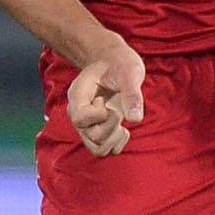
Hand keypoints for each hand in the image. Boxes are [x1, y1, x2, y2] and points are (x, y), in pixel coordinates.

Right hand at [67, 37, 145, 157]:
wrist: (114, 64)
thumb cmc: (120, 64)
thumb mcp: (129, 72)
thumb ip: (131, 94)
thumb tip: (136, 119)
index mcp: (78, 96)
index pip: (79, 118)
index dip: (98, 115)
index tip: (106, 101)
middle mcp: (79, 114)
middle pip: (92, 138)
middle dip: (112, 125)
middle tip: (116, 108)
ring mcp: (87, 126)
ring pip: (98, 149)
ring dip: (114, 138)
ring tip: (119, 118)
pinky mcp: (98, 132)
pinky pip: (106, 151)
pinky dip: (117, 143)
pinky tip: (123, 127)